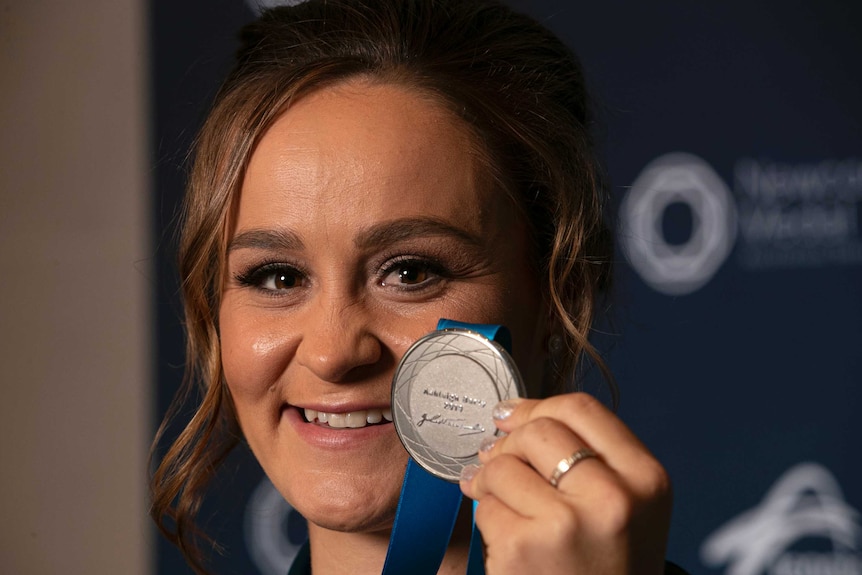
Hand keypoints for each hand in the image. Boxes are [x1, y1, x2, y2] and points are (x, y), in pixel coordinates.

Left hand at [459, 393, 671, 574]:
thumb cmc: (610, 566)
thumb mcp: (630, 505)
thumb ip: (589, 456)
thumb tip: (511, 416)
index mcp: (645, 479)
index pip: (580, 409)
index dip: (536, 407)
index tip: (511, 415)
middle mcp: (612, 498)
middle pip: (537, 431)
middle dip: (508, 443)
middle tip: (500, 462)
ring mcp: (565, 524)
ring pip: (503, 466)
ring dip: (490, 481)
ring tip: (501, 501)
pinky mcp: (523, 549)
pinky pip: (486, 507)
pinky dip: (488, 517)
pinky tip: (505, 536)